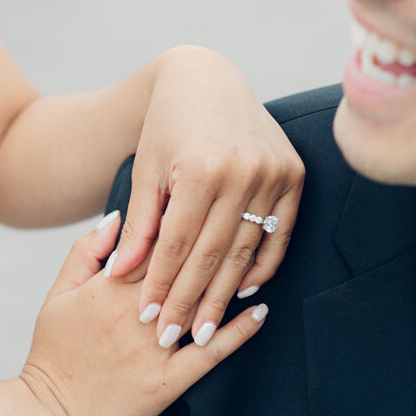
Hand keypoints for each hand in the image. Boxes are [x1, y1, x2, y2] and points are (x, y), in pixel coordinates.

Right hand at [20, 213, 268, 415]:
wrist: (49, 415)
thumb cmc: (53, 352)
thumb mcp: (59, 294)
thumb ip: (86, 251)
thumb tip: (119, 216)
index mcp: (108, 287)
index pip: (154, 241)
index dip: (180, 217)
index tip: (204, 200)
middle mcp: (135, 312)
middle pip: (183, 266)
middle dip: (211, 240)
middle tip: (242, 217)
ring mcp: (154, 347)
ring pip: (200, 303)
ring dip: (230, 280)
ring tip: (258, 258)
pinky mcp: (168, 380)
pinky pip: (210, 352)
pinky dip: (238, 331)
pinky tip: (260, 312)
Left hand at [106, 46, 303, 348]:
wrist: (206, 79)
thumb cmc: (165, 125)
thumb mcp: (144, 170)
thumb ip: (139, 224)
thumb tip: (122, 275)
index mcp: (198, 168)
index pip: (177, 243)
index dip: (161, 285)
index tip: (148, 318)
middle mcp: (241, 170)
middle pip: (212, 254)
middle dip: (190, 300)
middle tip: (173, 336)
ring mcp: (271, 173)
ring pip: (244, 250)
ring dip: (224, 294)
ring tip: (204, 327)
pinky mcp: (293, 175)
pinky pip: (280, 234)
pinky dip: (263, 266)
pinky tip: (243, 292)